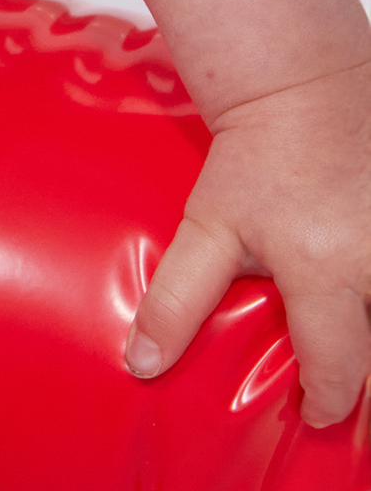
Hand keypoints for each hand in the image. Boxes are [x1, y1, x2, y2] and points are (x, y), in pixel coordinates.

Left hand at [126, 58, 370, 425]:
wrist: (302, 83)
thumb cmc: (253, 157)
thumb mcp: (209, 225)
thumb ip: (178, 299)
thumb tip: (142, 362)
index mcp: (323, 268)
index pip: (338, 367)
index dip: (325, 398)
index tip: (313, 407)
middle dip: (370, 379)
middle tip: (350, 383)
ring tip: (356, 334)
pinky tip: (365, 290)